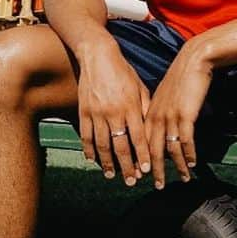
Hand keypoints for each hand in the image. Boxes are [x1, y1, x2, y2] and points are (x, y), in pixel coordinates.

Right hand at [77, 44, 151, 185]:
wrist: (97, 55)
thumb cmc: (123, 71)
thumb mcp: (140, 87)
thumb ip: (146, 108)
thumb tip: (153, 129)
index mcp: (130, 107)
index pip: (139, 137)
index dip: (143, 156)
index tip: (147, 170)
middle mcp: (114, 112)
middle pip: (121, 146)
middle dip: (127, 166)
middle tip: (131, 182)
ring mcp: (96, 113)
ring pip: (102, 145)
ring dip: (108, 163)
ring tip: (112, 175)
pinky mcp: (83, 111)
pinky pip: (86, 136)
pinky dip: (89, 150)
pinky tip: (93, 160)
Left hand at [144, 40, 213, 188]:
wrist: (194, 60)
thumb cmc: (181, 77)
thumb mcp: (165, 96)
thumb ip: (161, 111)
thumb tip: (161, 128)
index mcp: (149, 112)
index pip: (142, 141)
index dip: (143, 160)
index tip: (144, 174)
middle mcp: (156, 116)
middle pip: (152, 149)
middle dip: (155, 170)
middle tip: (158, 186)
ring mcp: (170, 116)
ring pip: (169, 148)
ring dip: (177, 166)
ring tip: (184, 178)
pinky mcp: (185, 115)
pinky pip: (185, 141)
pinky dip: (189, 154)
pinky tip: (192, 163)